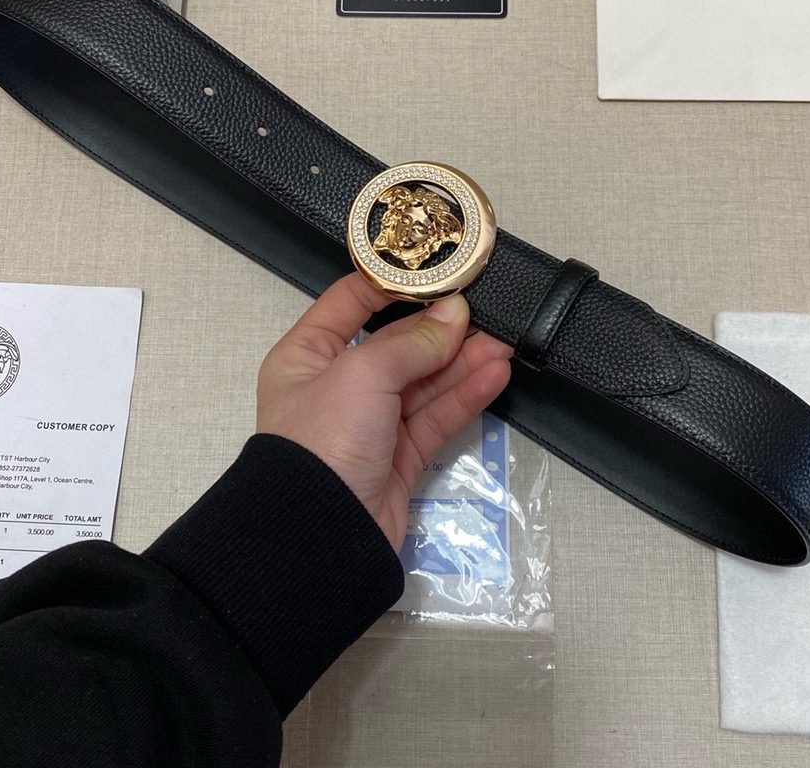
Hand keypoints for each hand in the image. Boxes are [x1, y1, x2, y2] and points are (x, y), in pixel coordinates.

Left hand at [256, 272, 513, 550]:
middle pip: (395, 344)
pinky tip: (494, 374)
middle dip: (440, 328)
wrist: (318, 539)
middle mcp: (336, 386)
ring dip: (461, 361)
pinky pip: (435, 417)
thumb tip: (454, 314)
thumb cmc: (321, 443)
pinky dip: (464, 396)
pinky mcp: (398, 457)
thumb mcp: (361, 375)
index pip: (351, 302)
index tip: (436, 269)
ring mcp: (369, 423)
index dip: (393, 284)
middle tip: (483, 311)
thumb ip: (411, 343)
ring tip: (502, 342)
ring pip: (422, 381)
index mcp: (307, 355)